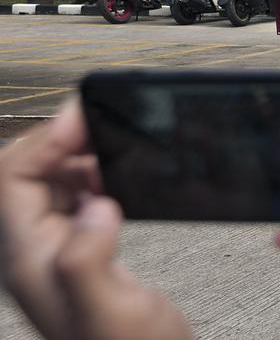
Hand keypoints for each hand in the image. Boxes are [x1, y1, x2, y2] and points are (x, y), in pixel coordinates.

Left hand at [0, 103, 191, 339]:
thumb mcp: (109, 311)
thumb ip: (88, 259)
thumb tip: (95, 207)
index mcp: (29, 259)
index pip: (10, 179)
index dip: (41, 140)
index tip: (83, 118)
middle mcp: (33, 252)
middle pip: (23, 175)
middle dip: (56, 141)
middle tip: (99, 122)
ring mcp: (55, 252)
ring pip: (46, 184)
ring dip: (75, 156)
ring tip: (113, 144)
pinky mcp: (81, 253)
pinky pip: (71, 200)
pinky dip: (92, 177)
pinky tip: (119, 180)